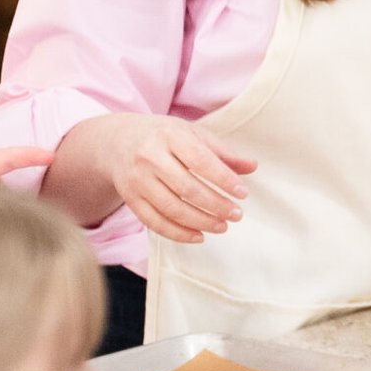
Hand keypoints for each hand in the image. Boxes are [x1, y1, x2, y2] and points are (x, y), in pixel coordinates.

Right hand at [99, 115, 255, 244]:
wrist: (117, 142)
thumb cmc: (164, 137)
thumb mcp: (192, 134)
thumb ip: (222, 152)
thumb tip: (252, 167)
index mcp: (169, 136)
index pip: (200, 160)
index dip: (223, 179)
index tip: (243, 193)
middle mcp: (150, 158)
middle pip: (186, 188)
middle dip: (215, 205)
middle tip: (237, 215)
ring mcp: (137, 180)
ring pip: (171, 208)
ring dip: (200, 221)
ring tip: (223, 226)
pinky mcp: (130, 199)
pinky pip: (154, 222)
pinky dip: (177, 233)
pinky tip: (198, 236)